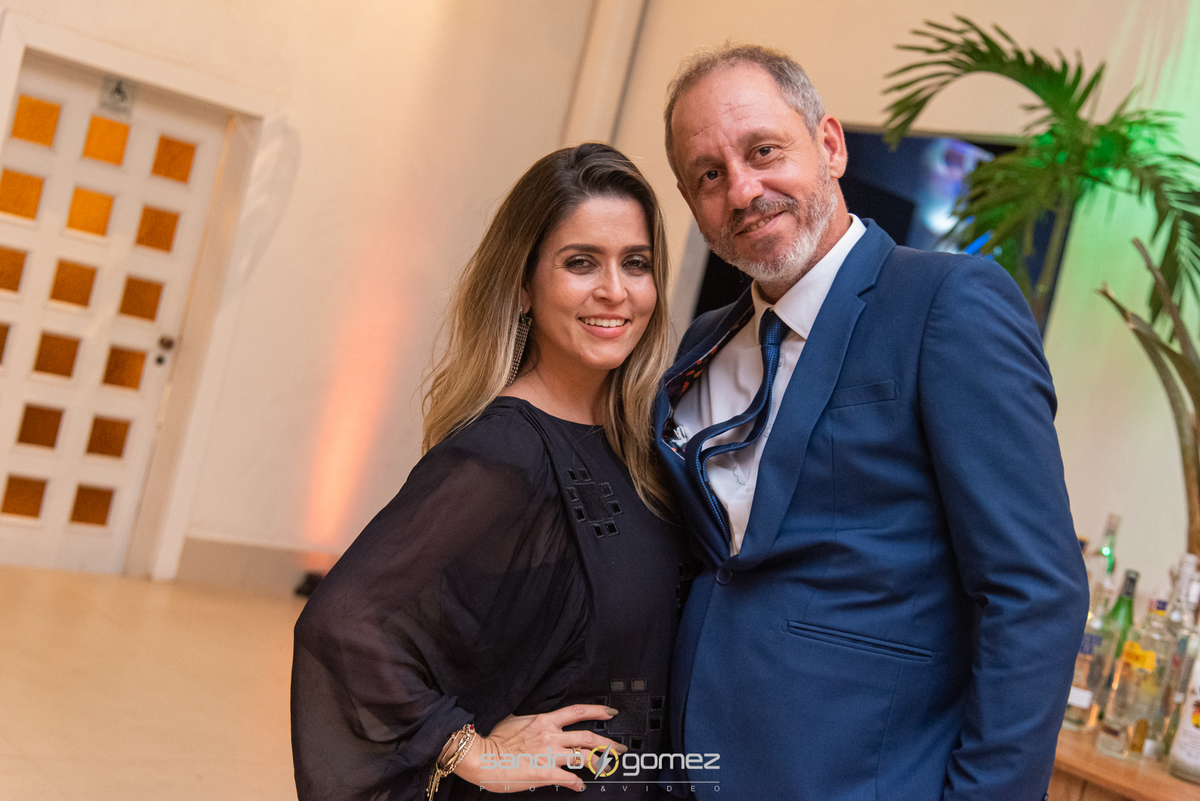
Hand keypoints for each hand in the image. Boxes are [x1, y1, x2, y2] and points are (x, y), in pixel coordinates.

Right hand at [453, 704, 625, 792]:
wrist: (481, 755)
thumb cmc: (493, 738)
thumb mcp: (513, 718)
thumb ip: (527, 719)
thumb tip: (527, 717)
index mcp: (544, 720)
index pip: (578, 712)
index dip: (597, 712)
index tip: (610, 712)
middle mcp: (551, 735)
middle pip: (588, 736)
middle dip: (608, 742)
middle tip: (620, 747)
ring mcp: (550, 754)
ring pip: (584, 756)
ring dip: (600, 762)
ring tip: (609, 766)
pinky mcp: (545, 772)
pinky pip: (569, 778)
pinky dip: (578, 783)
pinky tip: (582, 786)